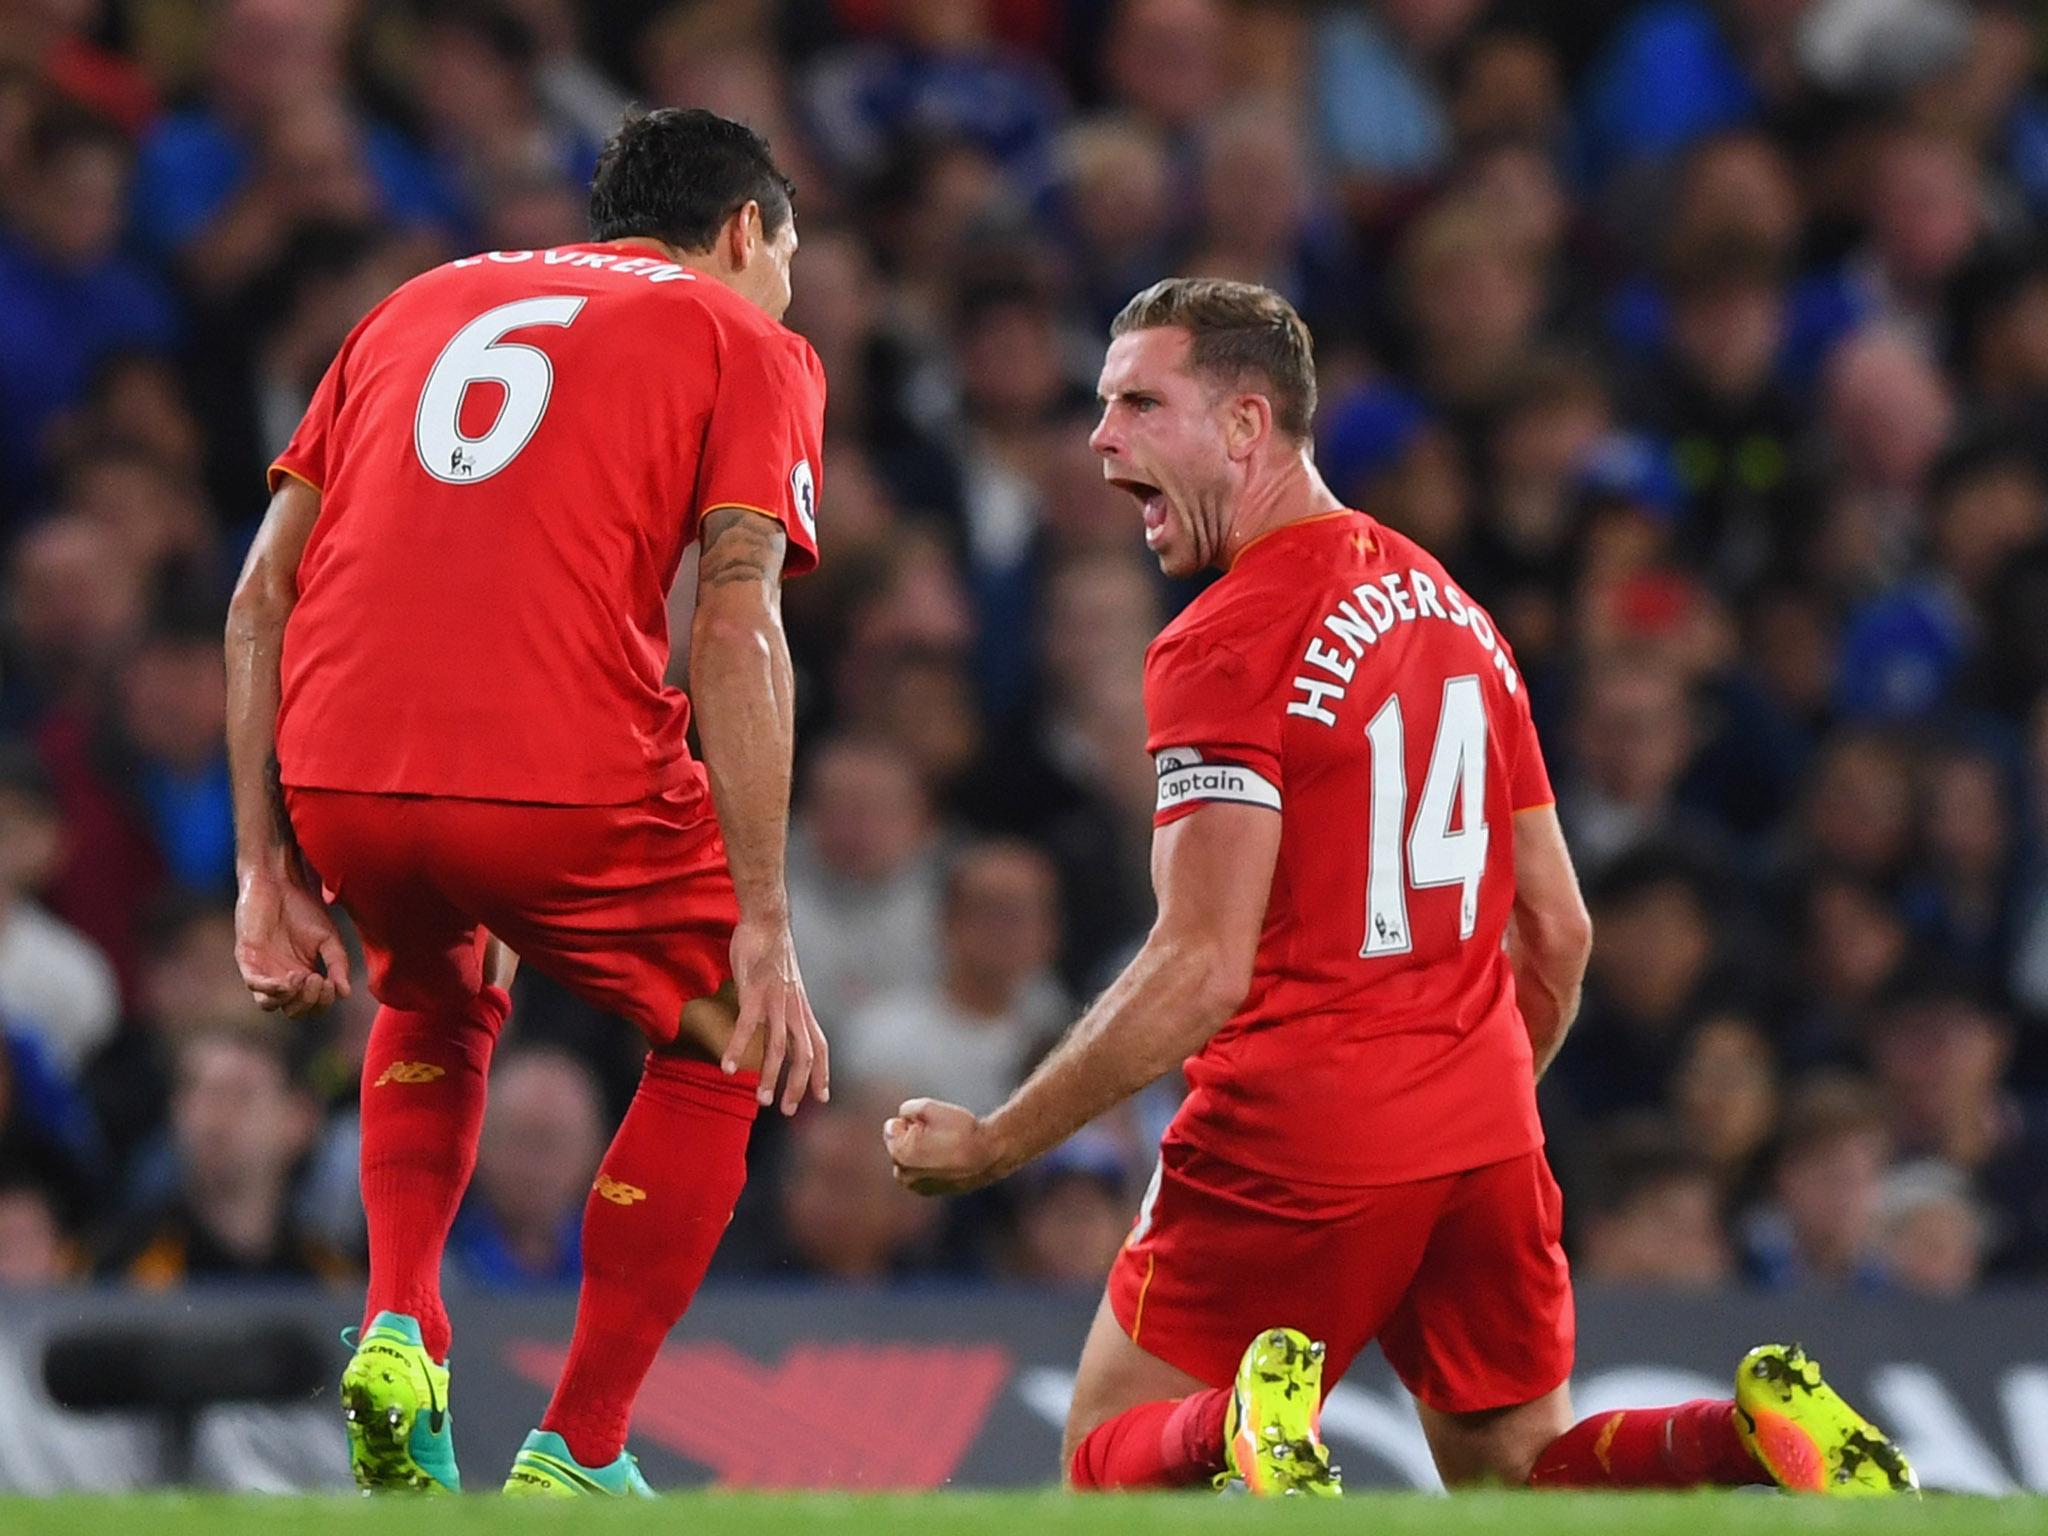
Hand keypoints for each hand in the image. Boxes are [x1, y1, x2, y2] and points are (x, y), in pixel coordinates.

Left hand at [234, 868, 351, 1017]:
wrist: (279, 883)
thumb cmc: (304, 907)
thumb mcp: (329, 939)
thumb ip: (338, 965)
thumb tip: (345, 993)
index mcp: (303, 975)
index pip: (312, 1006)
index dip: (323, 1002)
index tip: (330, 982)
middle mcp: (282, 977)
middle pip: (293, 1010)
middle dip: (309, 1001)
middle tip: (317, 978)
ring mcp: (263, 970)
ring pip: (270, 1005)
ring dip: (289, 998)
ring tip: (301, 975)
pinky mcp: (247, 959)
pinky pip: (255, 985)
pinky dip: (271, 989)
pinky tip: (288, 978)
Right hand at [724, 916, 828, 1114]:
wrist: (766, 922)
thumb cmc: (772, 954)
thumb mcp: (786, 987)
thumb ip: (784, 1009)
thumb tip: (775, 1028)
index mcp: (802, 1008)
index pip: (820, 1046)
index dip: (823, 1073)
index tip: (822, 1098)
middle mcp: (794, 1008)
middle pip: (804, 1055)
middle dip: (799, 1086)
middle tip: (787, 1110)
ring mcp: (776, 1001)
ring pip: (778, 1047)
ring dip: (769, 1076)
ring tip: (760, 1099)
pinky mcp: (755, 992)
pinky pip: (747, 1027)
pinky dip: (737, 1048)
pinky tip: (727, 1067)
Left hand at [884, 1098, 1004, 1195]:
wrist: (988, 1154)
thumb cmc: (960, 1130)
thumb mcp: (929, 1106)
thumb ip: (906, 1110)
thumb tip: (901, 1119)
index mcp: (899, 1153)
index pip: (892, 1128)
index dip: (911, 1121)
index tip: (931, 1123)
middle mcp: (903, 1174)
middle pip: (899, 1145)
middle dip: (911, 1137)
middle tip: (939, 1134)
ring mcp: (916, 1186)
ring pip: (909, 1160)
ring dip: (919, 1151)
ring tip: (945, 1146)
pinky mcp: (928, 1192)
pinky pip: (920, 1172)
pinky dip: (928, 1165)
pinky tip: (947, 1159)